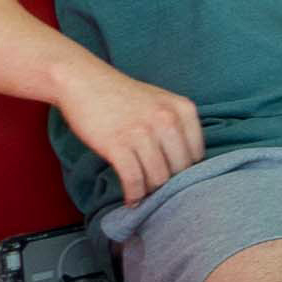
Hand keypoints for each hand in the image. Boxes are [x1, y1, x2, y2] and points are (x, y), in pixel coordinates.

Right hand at [55, 63, 200, 207]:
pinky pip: (134, 180)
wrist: (83, 81)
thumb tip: (185, 165)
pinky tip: (131, 200)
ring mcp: (143, 133)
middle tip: (159, 192)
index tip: (175, 180)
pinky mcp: (118, 145)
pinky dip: (134, 195)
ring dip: (151, 192)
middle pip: (181, 169)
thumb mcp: (161, 103)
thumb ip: (176, 127)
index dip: (187, 171)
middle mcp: (168, 120)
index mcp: (184, 109)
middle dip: (170, 185)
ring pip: (159, 178)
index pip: (198, 154)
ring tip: (144, 197)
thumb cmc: (122, 96)